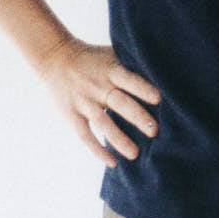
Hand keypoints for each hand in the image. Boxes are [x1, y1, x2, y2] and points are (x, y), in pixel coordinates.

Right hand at [37, 38, 160, 162]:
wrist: (55, 57)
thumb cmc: (93, 59)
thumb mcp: (111, 55)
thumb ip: (131, 65)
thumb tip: (162, 76)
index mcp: (110, 69)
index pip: (128, 79)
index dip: (143, 88)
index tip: (159, 99)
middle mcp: (97, 86)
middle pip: (119, 102)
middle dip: (137, 117)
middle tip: (155, 131)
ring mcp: (84, 101)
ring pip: (103, 122)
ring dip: (119, 139)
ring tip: (135, 154)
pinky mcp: (72, 114)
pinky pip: (85, 135)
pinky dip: (98, 150)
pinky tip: (113, 162)